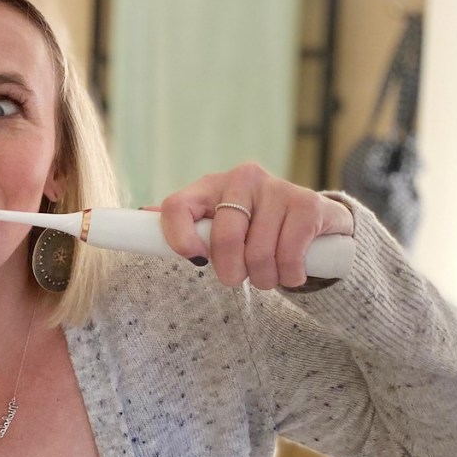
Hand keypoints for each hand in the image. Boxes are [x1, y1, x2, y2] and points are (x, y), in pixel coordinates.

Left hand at [158, 162, 353, 288]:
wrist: (314, 222)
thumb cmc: (254, 227)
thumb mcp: (216, 224)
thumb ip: (184, 224)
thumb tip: (143, 215)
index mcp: (210, 185)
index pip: (176, 206)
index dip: (178, 238)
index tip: (196, 260)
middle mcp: (242, 178)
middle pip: (223, 238)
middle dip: (231, 272)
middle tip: (239, 278)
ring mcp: (277, 187)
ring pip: (258, 254)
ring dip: (264, 278)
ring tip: (268, 274)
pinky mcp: (308, 204)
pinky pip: (289, 256)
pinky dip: (289, 276)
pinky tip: (291, 270)